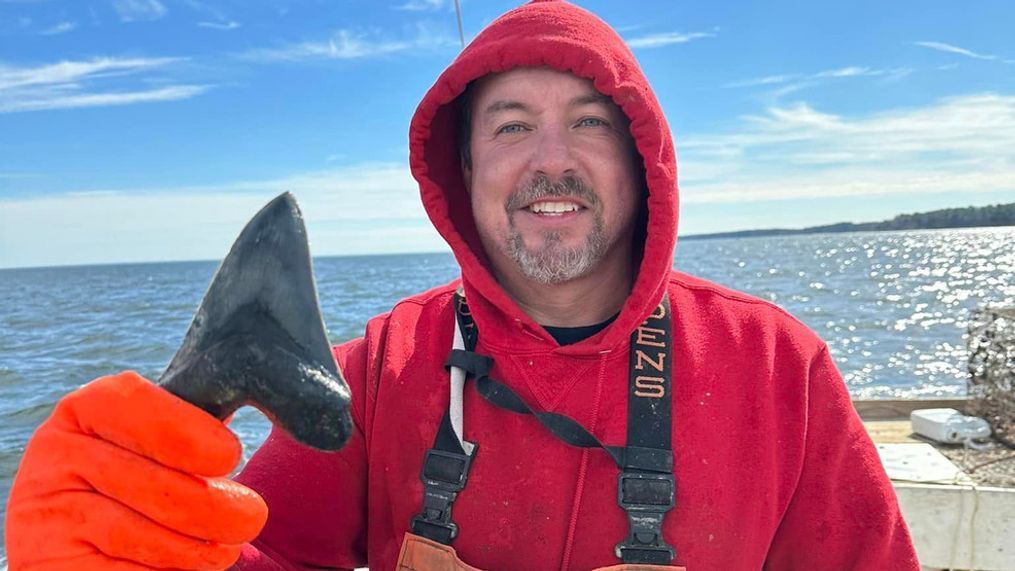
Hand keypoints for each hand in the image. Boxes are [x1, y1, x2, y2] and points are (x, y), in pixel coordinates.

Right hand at [4, 371, 268, 569]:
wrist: (97, 535)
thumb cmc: (158, 474)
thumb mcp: (178, 436)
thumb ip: (219, 418)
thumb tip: (312, 413)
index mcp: (88, 408)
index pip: (134, 405)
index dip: (188, 433)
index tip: (230, 455)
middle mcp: (56, 455)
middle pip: (152, 484)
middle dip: (215, 508)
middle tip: (252, 517)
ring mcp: (45, 513)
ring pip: (142, 536)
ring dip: (198, 550)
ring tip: (223, 549)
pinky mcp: (51, 564)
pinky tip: (181, 567)